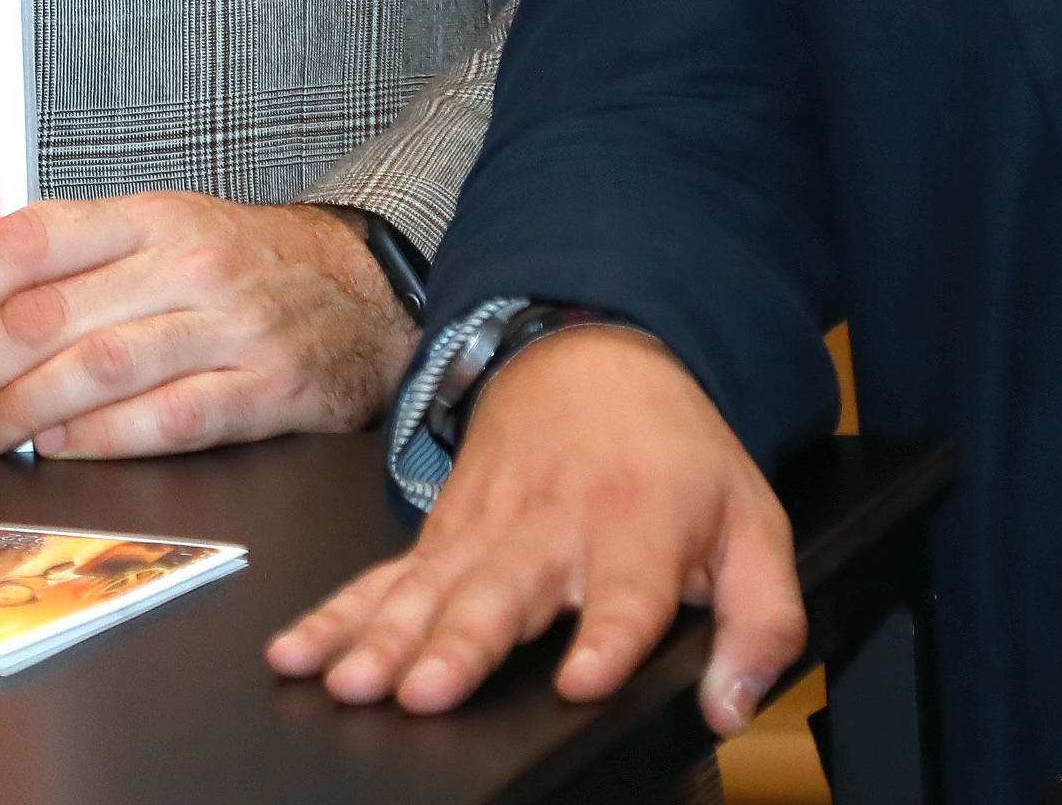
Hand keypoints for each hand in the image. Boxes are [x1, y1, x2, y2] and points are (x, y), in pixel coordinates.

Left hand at [0, 193, 412, 457]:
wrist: (364, 295)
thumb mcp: (165, 232)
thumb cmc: (242, 269)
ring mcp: (227, 326)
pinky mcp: (262, 388)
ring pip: (94, 369)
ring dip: (18, 411)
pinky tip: (57, 448)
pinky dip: (99, 439)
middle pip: (44, 316)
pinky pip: (165, 419)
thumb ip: (79, 262)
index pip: (26, 241)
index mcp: (148, 215)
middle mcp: (184, 262)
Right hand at [265, 324, 803, 734]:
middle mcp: (552, 531)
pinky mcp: (440, 534)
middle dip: (459, 644)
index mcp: (637, 530)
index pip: (624, 595)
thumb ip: (762, 621)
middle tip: (422, 691)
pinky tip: (298, 650)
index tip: (578, 680)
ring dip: (384, 638)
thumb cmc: (674, 453)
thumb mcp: (753, 526)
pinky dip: (335, 615)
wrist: (592, 354)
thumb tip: (731, 707)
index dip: (604, 638)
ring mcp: (484, 530)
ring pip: (428, 591)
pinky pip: (382, 579)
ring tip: (351, 681)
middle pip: (501, 595)